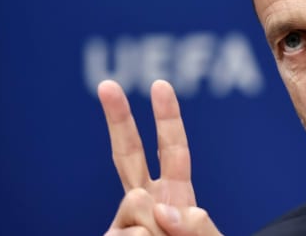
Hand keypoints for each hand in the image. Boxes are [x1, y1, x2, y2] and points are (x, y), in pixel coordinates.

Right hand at [98, 79, 221, 235]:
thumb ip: (198, 228)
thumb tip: (161, 211)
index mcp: (175, 195)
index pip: (172, 150)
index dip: (167, 117)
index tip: (160, 85)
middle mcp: (146, 202)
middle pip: (128, 152)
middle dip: (118, 117)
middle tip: (107, 84)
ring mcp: (123, 221)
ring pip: (135, 202)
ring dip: (156, 231)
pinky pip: (128, 235)